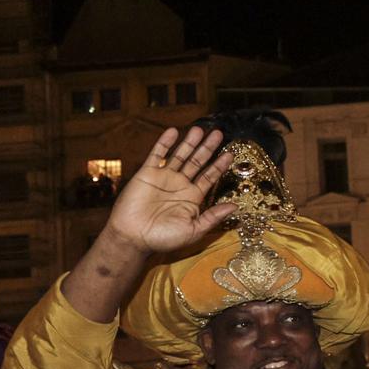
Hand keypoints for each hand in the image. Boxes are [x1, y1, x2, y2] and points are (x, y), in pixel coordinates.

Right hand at [104, 127, 238, 254]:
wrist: (133, 238)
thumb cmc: (163, 238)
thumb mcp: (194, 230)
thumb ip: (213, 217)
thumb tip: (235, 206)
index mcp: (192, 197)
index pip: (209, 177)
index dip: (219, 165)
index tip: (230, 153)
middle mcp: (180, 185)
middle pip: (197, 162)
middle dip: (208, 148)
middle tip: (218, 134)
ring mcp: (164, 178)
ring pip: (180, 155)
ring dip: (189, 143)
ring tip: (200, 130)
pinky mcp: (147, 173)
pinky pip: (157, 155)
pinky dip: (164, 143)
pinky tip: (173, 132)